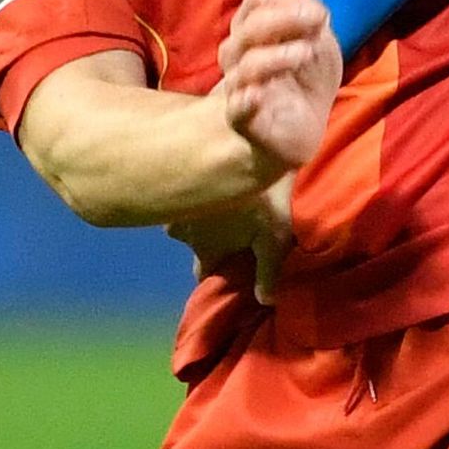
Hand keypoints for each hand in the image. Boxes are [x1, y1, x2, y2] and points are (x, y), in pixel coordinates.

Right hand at [167, 185, 294, 299]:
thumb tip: (265, 301)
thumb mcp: (273, 240)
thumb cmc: (263, 201)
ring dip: (198, 212)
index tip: (226, 270)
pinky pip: (180, 187)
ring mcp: (176, 203)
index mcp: (206, 251)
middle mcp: (183, 232)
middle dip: (204, 242)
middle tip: (226, 231)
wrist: (248, 148)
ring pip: (183, 216)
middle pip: (191, 245)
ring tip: (221, 202)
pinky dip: (194, 186)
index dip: (213, 277)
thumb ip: (268, 273)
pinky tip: (210, 178)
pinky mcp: (175, 175)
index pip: (202, 276)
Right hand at [217, 0, 340, 182]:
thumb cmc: (307, 78)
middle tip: (317, 25)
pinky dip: (245, 100)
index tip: (320, 16)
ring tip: (306, 53)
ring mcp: (239, 86)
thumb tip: (309, 9)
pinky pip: (235, 109)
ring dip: (277, 56)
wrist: (304, 127)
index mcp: (256, 27)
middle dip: (283, 20)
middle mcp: (240, 52)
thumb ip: (312, 21)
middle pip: (247, 27)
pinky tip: (257, 94)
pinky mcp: (243, 120)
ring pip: (246, 64)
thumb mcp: (319, 42)